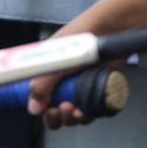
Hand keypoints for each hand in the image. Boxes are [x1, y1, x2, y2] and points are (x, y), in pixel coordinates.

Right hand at [25, 0, 130, 128]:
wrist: (113, 30)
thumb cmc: (81, 36)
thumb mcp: (55, 61)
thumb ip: (41, 85)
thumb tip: (33, 106)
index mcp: (49, 69)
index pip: (39, 95)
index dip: (40, 106)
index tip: (43, 111)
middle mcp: (64, 79)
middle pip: (56, 108)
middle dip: (58, 116)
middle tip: (61, 111)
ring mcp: (82, 85)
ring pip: (75, 112)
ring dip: (74, 117)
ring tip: (76, 110)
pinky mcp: (99, 89)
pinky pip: (93, 109)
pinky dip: (91, 113)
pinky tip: (90, 108)